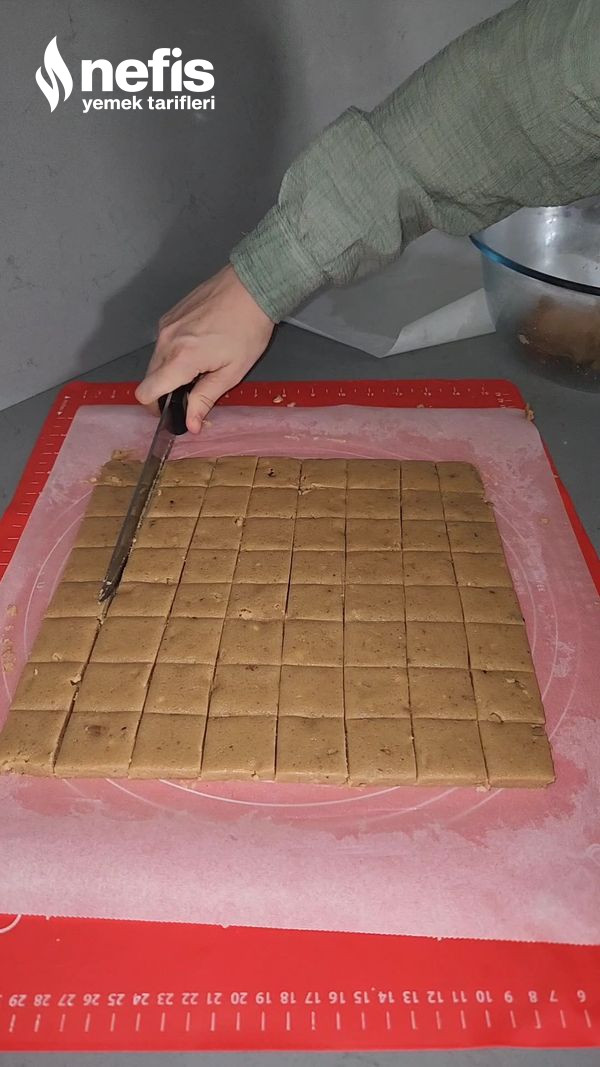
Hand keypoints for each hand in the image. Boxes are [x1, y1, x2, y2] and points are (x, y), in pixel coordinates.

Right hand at [135, 265, 273, 431]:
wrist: (251, 286)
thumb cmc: (248, 328)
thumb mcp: (232, 372)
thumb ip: (205, 399)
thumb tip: (190, 424)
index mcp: (180, 359)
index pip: (146, 392)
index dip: (155, 407)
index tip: (171, 410)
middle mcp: (166, 341)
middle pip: (149, 378)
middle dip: (166, 389)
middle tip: (194, 389)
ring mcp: (165, 325)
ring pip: (155, 360)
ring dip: (170, 370)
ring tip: (200, 365)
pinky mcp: (169, 315)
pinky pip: (163, 342)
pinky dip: (174, 352)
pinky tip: (198, 347)